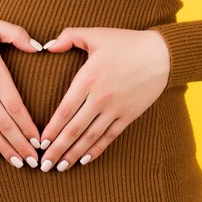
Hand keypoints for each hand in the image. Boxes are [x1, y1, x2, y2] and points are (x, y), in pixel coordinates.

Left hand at [37, 27, 169, 171]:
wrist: (162, 54)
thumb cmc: (126, 42)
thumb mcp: (96, 34)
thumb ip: (69, 37)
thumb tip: (47, 46)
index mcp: (88, 78)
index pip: (65, 110)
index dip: (52, 129)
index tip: (40, 143)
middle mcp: (100, 97)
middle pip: (74, 129)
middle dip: (57, 149)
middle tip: (43, 164)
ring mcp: (116, 108)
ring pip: (90, 136)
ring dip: (73, 154)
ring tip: (59, 167)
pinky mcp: (129, 115)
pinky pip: (109, 136)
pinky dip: (96, 149)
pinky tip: (84, 160)